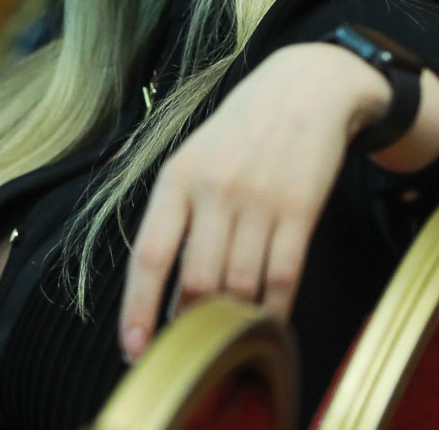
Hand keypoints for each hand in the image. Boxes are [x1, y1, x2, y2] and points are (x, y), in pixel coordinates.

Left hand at [116, 42, 390, 362]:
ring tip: (230, 337)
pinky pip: (283, 277)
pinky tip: (268, 324)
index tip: (133, 349)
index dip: (138, 309)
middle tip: (192, 348)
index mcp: (177, 178)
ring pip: (241, 286)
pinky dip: (275, 310)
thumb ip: (174, 212)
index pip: (150, 256)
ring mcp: (260, 201)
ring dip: (235, 321)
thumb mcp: (192, 155)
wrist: (305, 88)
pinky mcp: (300, 210)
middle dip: (192, 324)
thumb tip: (155, 283)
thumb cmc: (240, 130)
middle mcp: (214, 190)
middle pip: (198, 281)